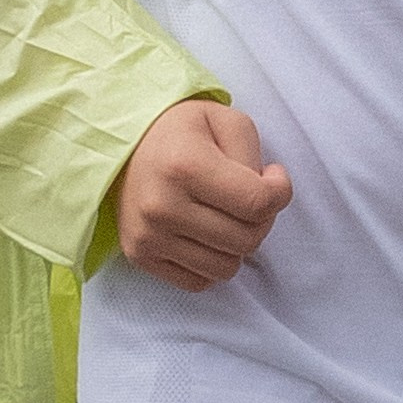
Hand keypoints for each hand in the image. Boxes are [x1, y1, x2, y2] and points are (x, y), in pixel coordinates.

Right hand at [114, 98, 291, 288]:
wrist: (123, 146)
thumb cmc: (182, 131)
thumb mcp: (225, 120)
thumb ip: (254, 156)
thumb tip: (269, 197)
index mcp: (184, 166)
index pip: (258, 203)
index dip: (279, 192)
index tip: (272, 177)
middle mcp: (162, 206)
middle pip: (247, 240)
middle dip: (260, 220)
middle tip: (247, 197)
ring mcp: (148, 235)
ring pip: (226, 268)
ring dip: (235, 245)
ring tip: (223, 215)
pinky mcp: (139, 255)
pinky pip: (199, 282)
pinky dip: (210, 261)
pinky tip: (202, 233)